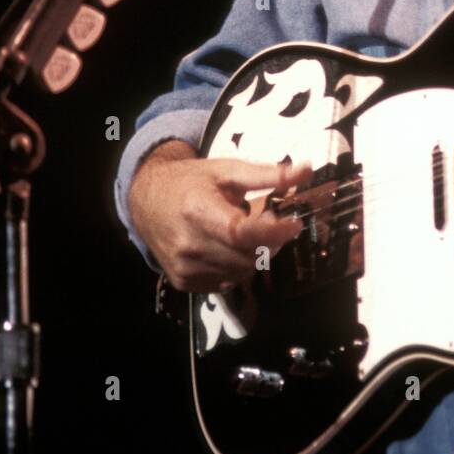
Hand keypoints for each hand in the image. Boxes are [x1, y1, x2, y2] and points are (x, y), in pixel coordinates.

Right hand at [129, 141, 311, 291]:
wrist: (146, 201)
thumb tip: (307, 170)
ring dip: (254, 256)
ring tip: (247, 232)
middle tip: (268, 221)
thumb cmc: (191, 181)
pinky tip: (229, 247)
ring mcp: (185, 268)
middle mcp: (190, 245)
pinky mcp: (183, 283)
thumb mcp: (227, 170)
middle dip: (268, 242)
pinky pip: (225, 283)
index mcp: (199, 212)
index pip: (244, 233)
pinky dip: (236, 268)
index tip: (294, 223)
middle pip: (247, 257)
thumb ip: (267, 174)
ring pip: (240, 274)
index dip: (275, 232)